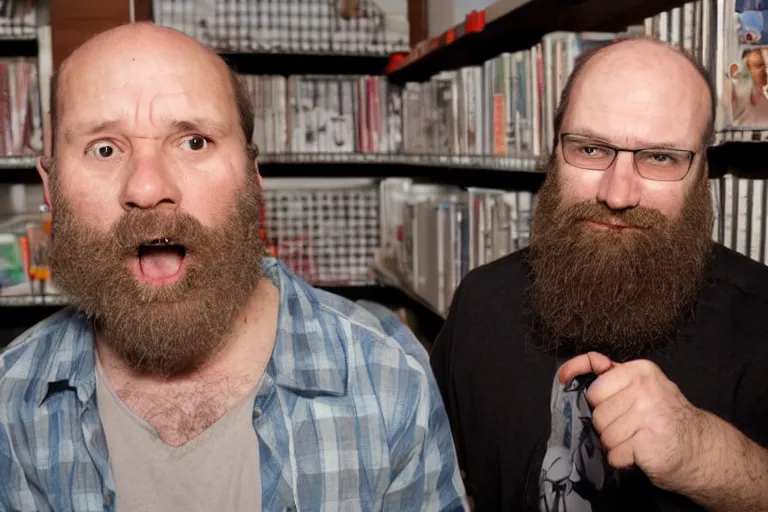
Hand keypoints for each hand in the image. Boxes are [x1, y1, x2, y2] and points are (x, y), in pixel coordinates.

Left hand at [558, 352, 707, 493]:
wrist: (702, 448)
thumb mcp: (642, 385)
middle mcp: (645, 390)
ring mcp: (649, 417)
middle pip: (597, 414)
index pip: (594, 387)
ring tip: (638, 439)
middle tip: (631, 426)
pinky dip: (623, 460)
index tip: (569, 385)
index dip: (594, 399)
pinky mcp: (649, 444)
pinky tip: (640, 453)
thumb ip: (611, 375)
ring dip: (617, 444)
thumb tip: (571, 369)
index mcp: (640, 371)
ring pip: (604, 436)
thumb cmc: (666, 416)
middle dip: (608, 425)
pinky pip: (615, 455)